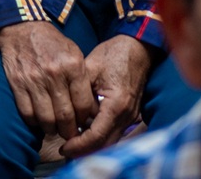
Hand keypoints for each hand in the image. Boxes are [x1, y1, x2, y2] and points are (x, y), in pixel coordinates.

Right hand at [0, 22, 97, 147]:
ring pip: (46, 118)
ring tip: (55, 128)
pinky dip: (34, 122)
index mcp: (72, 66)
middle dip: (69, 130)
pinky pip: (27, 113)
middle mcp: (54, 73)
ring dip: (52, 129)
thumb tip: (88, 109)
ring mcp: (34, 79)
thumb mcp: (74, 54)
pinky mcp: (17, 83)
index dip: (84, 119)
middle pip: (65, 116)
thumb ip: (82, 79)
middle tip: (70, 133)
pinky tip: (39, 120)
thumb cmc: (52, 44)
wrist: (22, 29)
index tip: (83, 123)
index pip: (84, 105)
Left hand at [65, 36, 150, 156]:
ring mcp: (130, 116)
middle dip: (84, 151)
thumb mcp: (90, 68)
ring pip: (111, 142)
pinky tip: (85, 135)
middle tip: (64, 151)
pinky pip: (114, 133)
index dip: (78, 145)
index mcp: (116, 104)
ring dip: (92, 147)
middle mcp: (126, 115)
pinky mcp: (130, 115)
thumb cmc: (113, 55)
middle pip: (105, 145)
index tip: (63, 147)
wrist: (137, 49)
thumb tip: (66, 112)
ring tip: (72, 146)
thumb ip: (79, 92)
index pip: (96, 136)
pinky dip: (100, 138)